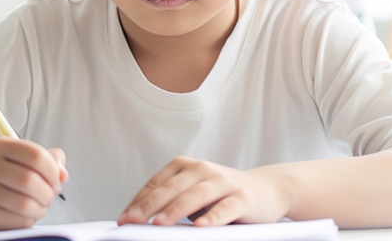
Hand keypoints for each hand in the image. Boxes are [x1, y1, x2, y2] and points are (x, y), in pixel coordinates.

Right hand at [0, 137, 67, 230]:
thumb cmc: (9, 176)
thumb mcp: (27, 160)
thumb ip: (51, 160)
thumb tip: (62, 174)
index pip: (35, 155)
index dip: (53, 170)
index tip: (56, 178)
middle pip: (29, 180)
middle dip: (48, 192)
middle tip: (49, 196)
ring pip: (24, 204)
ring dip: (41, 208)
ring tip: (40, 205)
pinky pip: (17, 221)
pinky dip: (30, 220)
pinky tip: (26, 214)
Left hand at [117, 156, 289, 226]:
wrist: (268, 189)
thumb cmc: (223, 193)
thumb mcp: (194, 192)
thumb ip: (173, 200)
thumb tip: (140, 216)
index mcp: (186, 166)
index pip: (156, 184)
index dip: (138, 201)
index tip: (124, 218)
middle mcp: (203, 169)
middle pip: (171, 188)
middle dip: (148, 206)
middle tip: (131, 221)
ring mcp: (223, 181)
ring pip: (195, 196)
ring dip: (175, 210)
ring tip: (158, 223)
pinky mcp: (242, 197)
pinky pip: (225, 208)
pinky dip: (211, 217)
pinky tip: (199, 226)